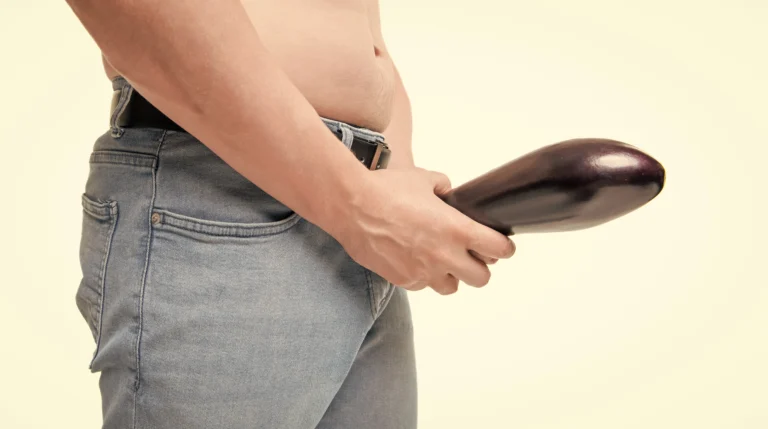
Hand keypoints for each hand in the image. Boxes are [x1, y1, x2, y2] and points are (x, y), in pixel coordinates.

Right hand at [325, 167, 515, 294]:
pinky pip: (423, 285)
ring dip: (452, 276)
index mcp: (456, 229)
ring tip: (440, 261)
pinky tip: (414, 260)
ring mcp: (424, 272)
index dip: (504, 248)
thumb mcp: (423, 179)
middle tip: (472, 256)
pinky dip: (423, 277)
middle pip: (482, 278)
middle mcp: (444, 255)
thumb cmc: (386, 189)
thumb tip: (448, 192)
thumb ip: (443, 187)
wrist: (352, 206)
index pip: (498, 249)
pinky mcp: (404, 280)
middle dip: (480, 267)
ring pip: (452, 287)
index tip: (502, 246)